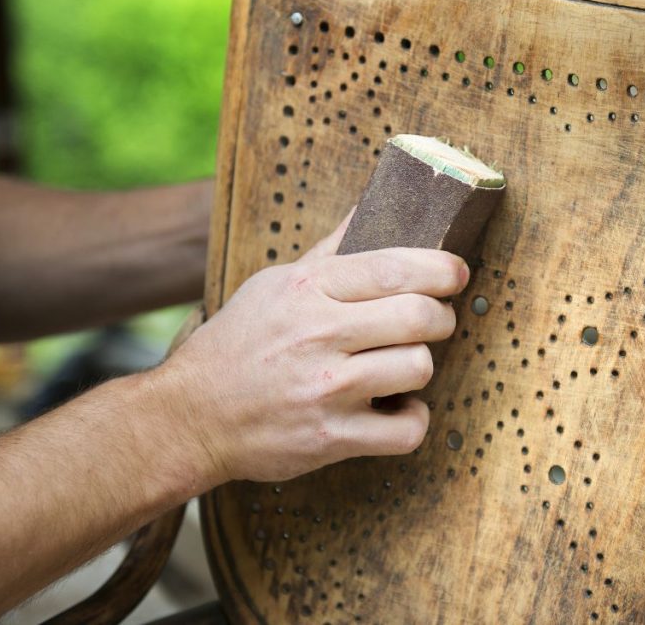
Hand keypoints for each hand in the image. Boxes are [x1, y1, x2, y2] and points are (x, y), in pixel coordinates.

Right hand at [158, 213, 468, 484]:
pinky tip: (393, 408)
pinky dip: (411, 420)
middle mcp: (318, 335)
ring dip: (420, 367)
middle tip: (433, 322)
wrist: (189, 415)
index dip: (441, 269)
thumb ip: (329, 251)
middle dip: (441, 318)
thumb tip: (369, 206)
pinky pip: (408, 429)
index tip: (456, 274)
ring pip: (419, 368)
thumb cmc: (238, 345)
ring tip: (400, 366)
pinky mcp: (331, 438)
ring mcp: (326, 390)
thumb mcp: (275, 285)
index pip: (395, 268)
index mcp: (307, 290)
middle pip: (420, 317)